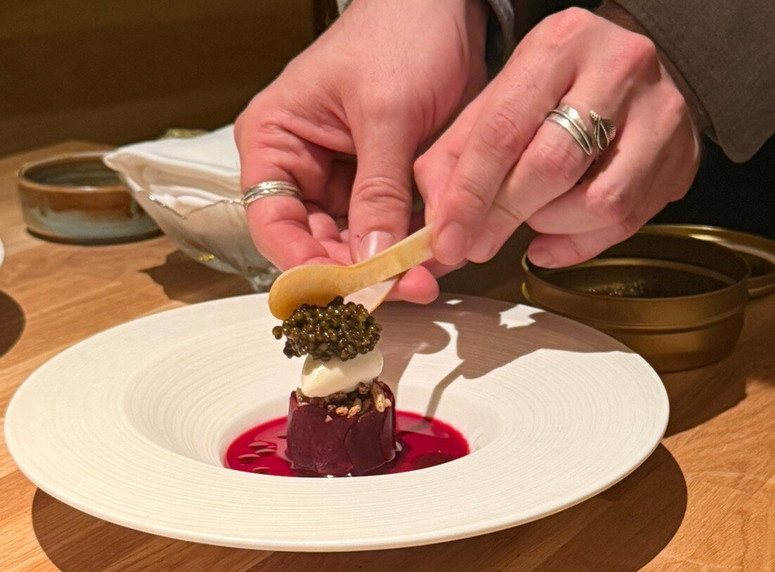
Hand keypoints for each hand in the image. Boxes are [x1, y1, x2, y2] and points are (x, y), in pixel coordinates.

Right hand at [235, 0, 487, 302]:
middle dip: (360, 272)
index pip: (273, 223)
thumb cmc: (400, 33)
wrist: (449, 8)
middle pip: (318, 244)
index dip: (304, 264)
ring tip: (427, 278)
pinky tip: (438, 260)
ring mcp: (347, 182)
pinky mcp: (387, 188)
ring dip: (392, 267)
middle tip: (405, 288)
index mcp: (276, 141)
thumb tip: (371, 259)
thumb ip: (379, 190)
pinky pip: (394, 232)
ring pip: (360, 246)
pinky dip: (414, 248)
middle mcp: (305, 169)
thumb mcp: (386, 113)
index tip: (344, 290)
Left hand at [415, 7, 700, 269]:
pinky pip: (626, 222)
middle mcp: (618, 69)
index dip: (471, 192)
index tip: (449, 237)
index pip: (505, 128)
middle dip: (506, 215)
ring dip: (550, 226)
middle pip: (554, 165)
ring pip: (599, 202)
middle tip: (477, 244)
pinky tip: (550, 239)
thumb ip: (458, 156)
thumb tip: (439, 226)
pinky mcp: (682, 157)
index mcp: (561, 43)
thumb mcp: (499, 99)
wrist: (632, 71)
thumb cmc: (557, 88)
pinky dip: (577, 244)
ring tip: (530, 220)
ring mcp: (660, 114)